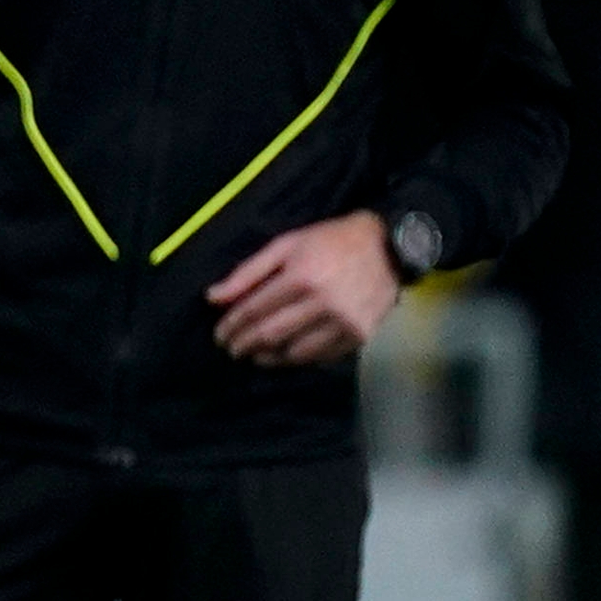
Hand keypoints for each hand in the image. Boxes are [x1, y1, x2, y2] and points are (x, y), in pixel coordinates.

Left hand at [208, 211, 397, 365]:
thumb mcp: (286, 245)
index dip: (232, 326)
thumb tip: (212, 298)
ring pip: (295, 352)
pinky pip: (322, 356)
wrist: (388, 247)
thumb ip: (248, 272)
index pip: (254, 311)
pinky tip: (287, 354)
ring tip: (256, 356)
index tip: (220, 335)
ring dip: (269, 357)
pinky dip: (299, 359)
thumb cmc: (330, 241)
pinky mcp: (360, 335)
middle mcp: (323, 303)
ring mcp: (344, 322)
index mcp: (301, 277)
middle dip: (245, 345)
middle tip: (232, 350)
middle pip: (271, 334)